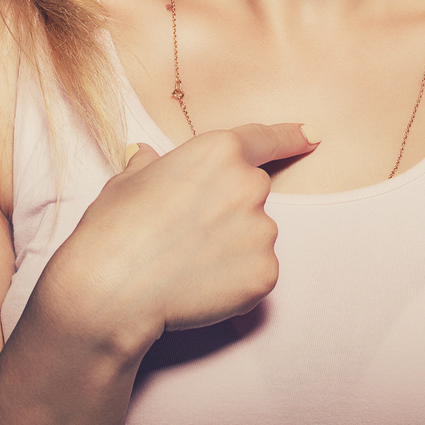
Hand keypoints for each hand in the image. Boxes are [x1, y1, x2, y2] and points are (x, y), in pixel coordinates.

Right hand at [37, 123, 315, 353]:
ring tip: (185, 264)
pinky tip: (199, 286)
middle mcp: (250, 186)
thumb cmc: (113, 229)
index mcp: (218, 152)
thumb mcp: (126, 182)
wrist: (111, 288)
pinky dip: (235, 280)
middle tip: (186, 233)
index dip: (290, 137)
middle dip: (228, 209)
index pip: (265, 139)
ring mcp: (262, 231)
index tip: (313, 135)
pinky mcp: (266, 274)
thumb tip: (146, 158)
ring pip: (255, 236)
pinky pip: (256, 272)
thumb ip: (150, 166)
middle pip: (252, 193)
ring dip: (232, 247)